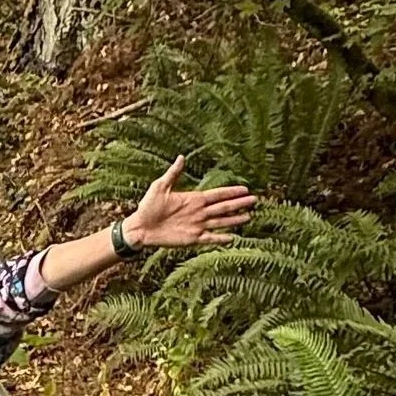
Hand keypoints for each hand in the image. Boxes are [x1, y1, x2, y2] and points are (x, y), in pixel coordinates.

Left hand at [123, 155, 258, 251]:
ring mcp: (197, 226)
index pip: (217, 194)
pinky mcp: (192, 239)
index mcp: (194, 199)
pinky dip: (221, 238)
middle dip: (239, 204)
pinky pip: (210, 238)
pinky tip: (232, 238)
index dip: (231, 192)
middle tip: (254, 200)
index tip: (245, 189)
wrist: (140, 227)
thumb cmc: (147, 206)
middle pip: (224, 207)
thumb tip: (181, 157)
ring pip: (221, 222)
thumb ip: (173, 173)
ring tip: (249, 217)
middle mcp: (199, 212)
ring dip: (235, 220)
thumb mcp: (160, 186)